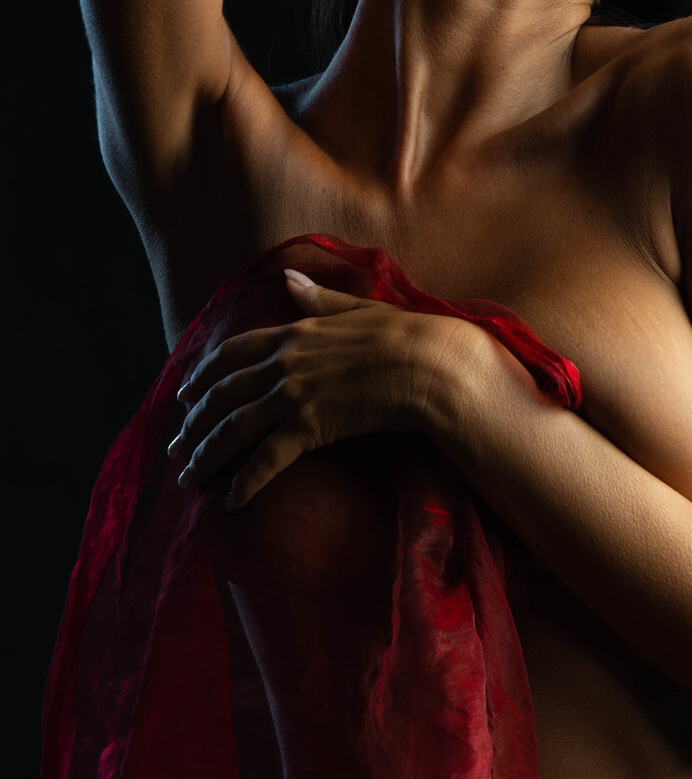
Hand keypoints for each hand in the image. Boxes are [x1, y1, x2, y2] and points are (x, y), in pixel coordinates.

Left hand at [167, 269, 470, 510]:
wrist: (428, 364)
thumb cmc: (404, 334)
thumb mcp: (355, 308)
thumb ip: (317, 299)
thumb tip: (288, 277)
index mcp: (292, 332)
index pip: (230, 355)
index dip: (202, 377)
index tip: (185, 396)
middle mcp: (282, 364)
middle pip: (221, 397)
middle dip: (193, 424)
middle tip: (176, 446)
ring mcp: (292, 396)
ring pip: (232, 430)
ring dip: (205, 456)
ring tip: (187, 477)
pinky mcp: (308, 428)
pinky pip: (265, 460)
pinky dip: (244, 483)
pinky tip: (230, 501)